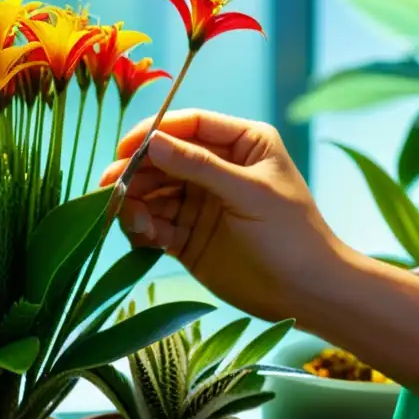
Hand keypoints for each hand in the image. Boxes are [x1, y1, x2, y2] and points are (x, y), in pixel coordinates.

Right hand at [99, 108, 344, 322]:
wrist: (307, 294)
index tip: (125, 146)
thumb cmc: (292, 235)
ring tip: (133, 220)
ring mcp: (200, 202)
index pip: (191, 124)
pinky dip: (143, 228)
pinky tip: (145, 237)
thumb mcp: (249, 193)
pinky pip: (155, 223)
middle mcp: (218, 167)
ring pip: (153, 191)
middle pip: (164, 158)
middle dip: (137, 171)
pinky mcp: (188, 236)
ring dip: (136, 202)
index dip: (156, 131)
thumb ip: (199, 166)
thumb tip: (152, 142)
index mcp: (243, 142)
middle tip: (111, 187)